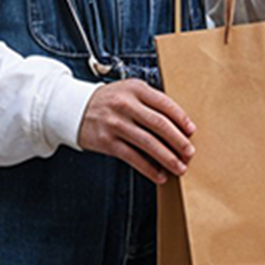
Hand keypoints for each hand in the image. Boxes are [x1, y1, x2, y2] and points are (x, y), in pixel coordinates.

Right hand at [76, 79, 195, 182]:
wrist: (72, 108)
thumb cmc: (108, 101)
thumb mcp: (129, 91)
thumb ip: (151, 102)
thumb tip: (179, 125)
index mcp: (135, 89)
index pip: (165, 104)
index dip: (181, 119)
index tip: (192, 131)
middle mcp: (126, 105)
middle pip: (159, 125)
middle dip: (179, 141)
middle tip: (190, 152)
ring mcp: (116, 124)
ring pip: (148, 143)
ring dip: (168, 158)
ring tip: (180, 167)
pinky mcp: (107, 142)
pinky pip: (133, 157)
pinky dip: (149, 169)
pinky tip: (160, 175)